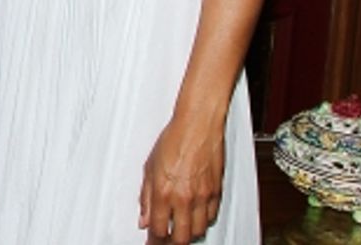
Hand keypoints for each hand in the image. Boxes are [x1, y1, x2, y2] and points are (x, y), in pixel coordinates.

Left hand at [139, 113, 225, 243]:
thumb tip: (144, 218)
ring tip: (179, 229)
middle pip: (181, 237)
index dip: (154, 240)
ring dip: (188, 233)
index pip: (159, 229)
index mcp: (164, 192)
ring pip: (198, 231)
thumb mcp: (149, 167)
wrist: (198, 126)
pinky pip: (211, 217)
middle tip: (165, 240)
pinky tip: (194, 216)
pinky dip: (202, 221)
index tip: (151, 242)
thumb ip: (146, 196)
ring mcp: (203, 197)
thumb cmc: (174, 140)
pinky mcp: (217, 193)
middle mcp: (185, 198)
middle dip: (172, 242)